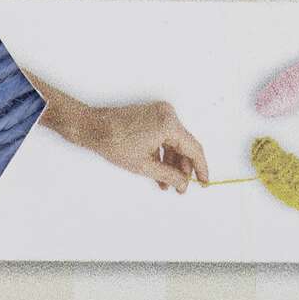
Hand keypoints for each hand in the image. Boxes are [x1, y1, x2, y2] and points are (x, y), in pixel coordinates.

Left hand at [82, 100, 210, 191]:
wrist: (94, 128)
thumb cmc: (115, 143)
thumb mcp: (144, 165)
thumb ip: (169, 175)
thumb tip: (183, 183)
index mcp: (169, 124)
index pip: (193, 148)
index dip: (201, 168)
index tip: (204, 182)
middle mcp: (168, 114)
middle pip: (184, 145)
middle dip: (183, 168)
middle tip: (181, 186)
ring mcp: (160, 113)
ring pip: (174, 142)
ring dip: (172, 163)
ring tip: (167, 183)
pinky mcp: (153, 115)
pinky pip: (164, 136)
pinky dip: (163, 153)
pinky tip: (159, 170)